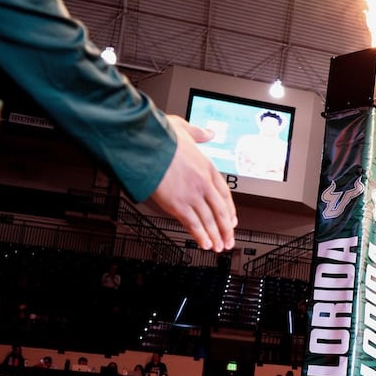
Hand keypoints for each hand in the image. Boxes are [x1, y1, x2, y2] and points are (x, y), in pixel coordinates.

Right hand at [147, 115, 237, 252]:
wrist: (144, 144)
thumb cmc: (160, 136)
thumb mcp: (184, 128)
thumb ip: (198, 133)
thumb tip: (209, 133)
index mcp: (207, 167)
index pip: (224, 193)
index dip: (229, 210)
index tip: (232, 219)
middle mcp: (203, 183)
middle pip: (220, 211)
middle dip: (226, 229)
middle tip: (229, 240)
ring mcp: (192, 195)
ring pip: (209, 220)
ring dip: (215, 236)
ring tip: (218, 247)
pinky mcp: (178, 204)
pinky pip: (193, 224)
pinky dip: (200, 236)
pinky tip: (205, 244)